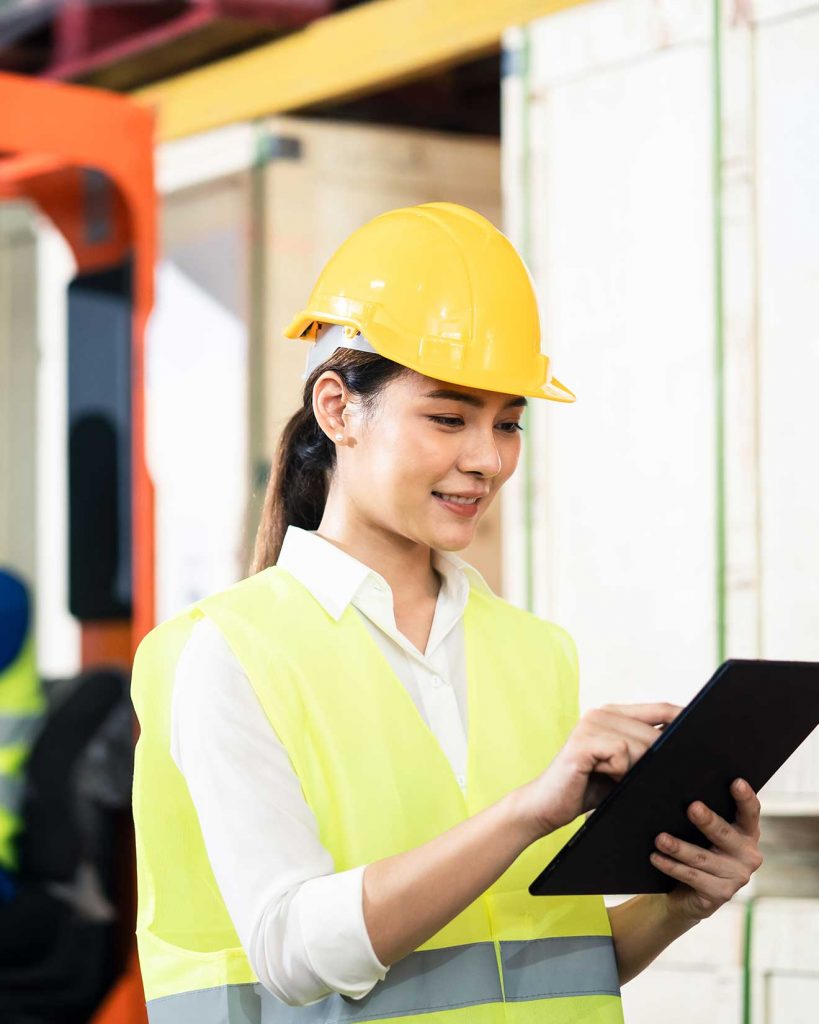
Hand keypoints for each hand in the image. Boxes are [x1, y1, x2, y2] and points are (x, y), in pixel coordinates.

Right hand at [518, 702, 682, 836]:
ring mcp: (590, 725)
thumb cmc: (587, 788)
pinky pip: (621, 754)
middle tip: (647, 779)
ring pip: (641, 744)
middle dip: (661, 758)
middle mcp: (602, 713)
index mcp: (613, 714)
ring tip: (615, 780)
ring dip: (636, 769)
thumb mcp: (623, 769)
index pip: (660, 709)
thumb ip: (646, 753)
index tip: (709, 730)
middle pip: (654, 732)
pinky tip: (602, 777)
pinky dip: (619, 772)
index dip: (685, 717)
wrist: (545, 805)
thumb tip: (686, 751)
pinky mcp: (582, 743)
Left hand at [651, 778, 763, 924]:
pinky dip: (671, 866)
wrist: (690, 893)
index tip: (736, 782)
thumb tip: (681, 785)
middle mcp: (748, 855)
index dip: (745, 797)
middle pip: (724, 834)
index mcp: (747, 832)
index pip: (750, 812)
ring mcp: (736, 877)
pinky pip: (692, 877)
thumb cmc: (698, 848)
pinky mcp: (720, 894)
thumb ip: (702, 811)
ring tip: (660, 838)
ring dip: (679, 847)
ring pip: (703, 858)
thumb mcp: (705, 831)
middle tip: (692, 807)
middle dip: (707, 820)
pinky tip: (656, 857)